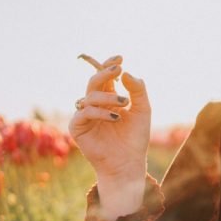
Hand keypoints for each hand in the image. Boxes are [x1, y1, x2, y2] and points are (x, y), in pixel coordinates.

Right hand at [69, 54, 151, 179]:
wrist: (128, 162)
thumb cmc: (136, 138)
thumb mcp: (143, 110)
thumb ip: (138, 90)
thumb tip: (125, 72)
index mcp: (109, 98)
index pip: (105, 77)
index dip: (109, 65)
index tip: (120, 58)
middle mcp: (95, 105)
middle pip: (94, 82)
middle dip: (105, 73)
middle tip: (118, 69)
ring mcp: (85, 116)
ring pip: (90, 96)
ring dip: (108, 96)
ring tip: (124, 103)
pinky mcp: (77, 128)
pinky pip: (84, 112)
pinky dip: (100, 112)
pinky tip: (115, 117)